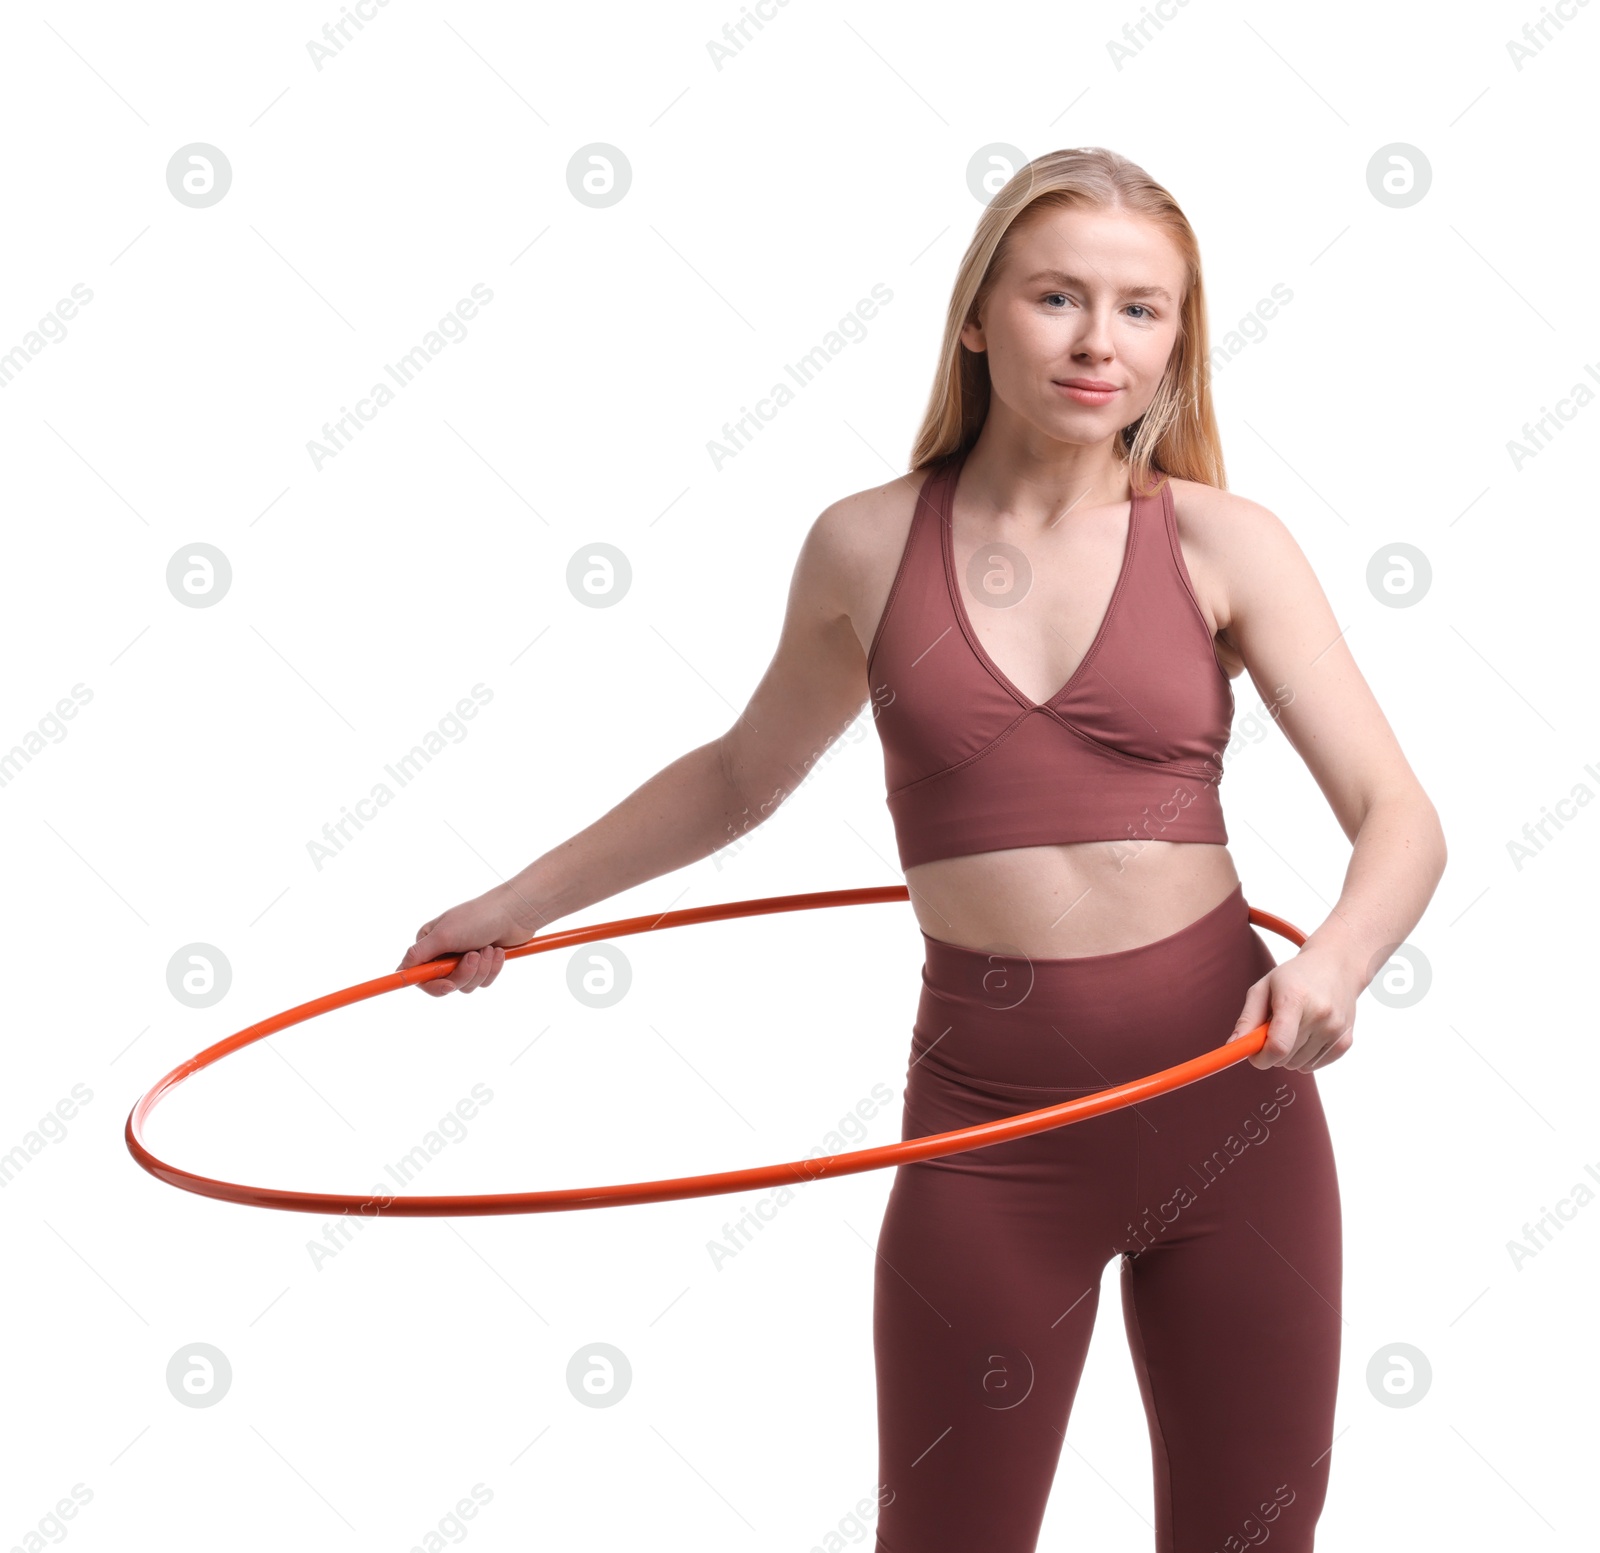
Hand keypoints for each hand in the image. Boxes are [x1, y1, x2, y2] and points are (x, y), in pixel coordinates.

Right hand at [396, 883, 541, 997]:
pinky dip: (492, 968)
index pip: (419, 974)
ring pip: (466, 985)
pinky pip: (483, 981)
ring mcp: (463, 960)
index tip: (447, 986)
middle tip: (474, 956)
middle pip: (444, 983)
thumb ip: (420, 953)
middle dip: (463, 973)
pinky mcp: (482, 965)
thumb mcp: (445, 934)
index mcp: (429, 943)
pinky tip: (497, 951)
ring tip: (487, 949)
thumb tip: (399, 969)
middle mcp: (443, 953)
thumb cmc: (478, 918)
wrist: (515, 913)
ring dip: (480, 969)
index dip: (432, 984)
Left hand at [1225, 943, 1356, 1070]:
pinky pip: (1314, 1065)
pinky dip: (1304, 1056)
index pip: (1278, 1045)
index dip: (1261, 1058)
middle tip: (1273, 1029)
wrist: (1336, 966)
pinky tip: (1308, 1033)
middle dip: (1271, 1051)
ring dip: (1288, 1054)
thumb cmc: (1294, 977)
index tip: (1253, 1055)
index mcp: (1295, 998)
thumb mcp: (1263, 988)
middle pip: (1285, 1057)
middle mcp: (1320, 1015)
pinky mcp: (1345, 1041)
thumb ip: (1247, 1018)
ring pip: (1298, 1064)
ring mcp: (1335, 1029)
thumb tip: (1233, 1046)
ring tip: (1293, 1026)